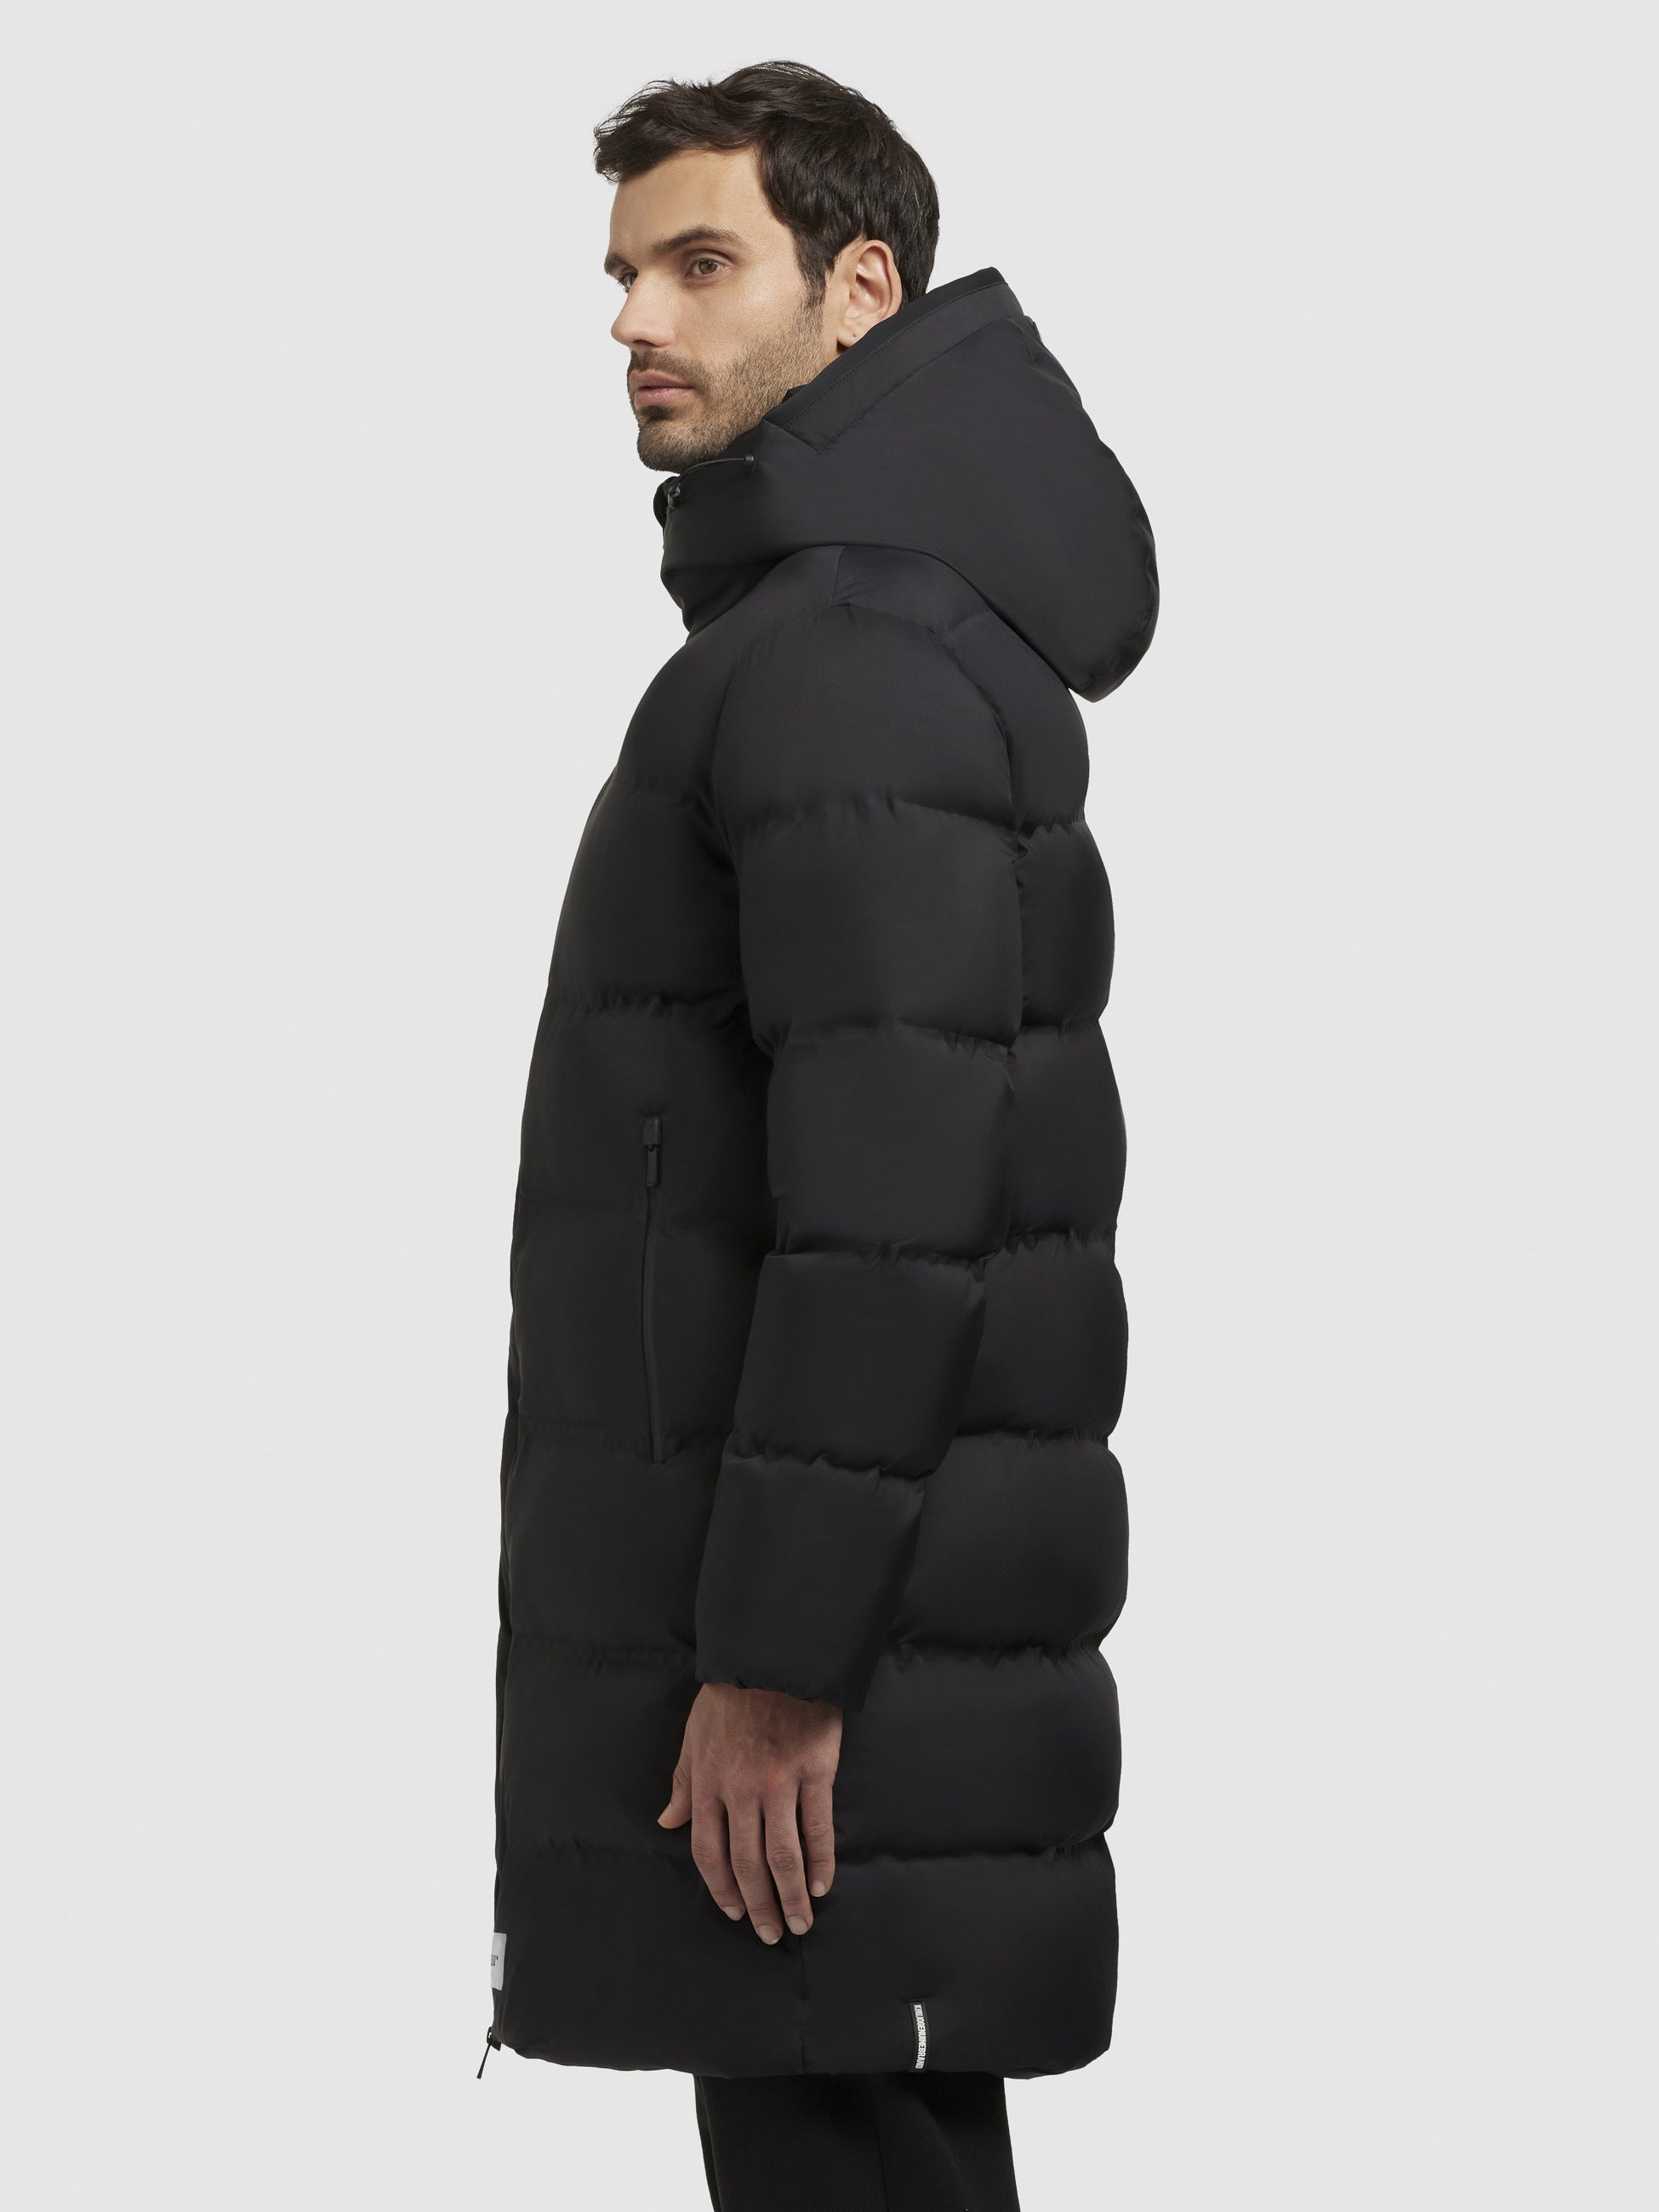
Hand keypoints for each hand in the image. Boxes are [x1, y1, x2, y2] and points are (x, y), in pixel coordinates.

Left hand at [658, 1683, 841, 1942]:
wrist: (773, 1655)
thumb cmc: (730, 1695)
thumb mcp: (693, 1735)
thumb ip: (683, 1783)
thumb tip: (668, 1822)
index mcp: (708, 1782)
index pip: (709, 1851)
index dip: (721, 1888)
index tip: (733, 1912)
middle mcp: (741, 1790)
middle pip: (747, 1863)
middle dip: (758, 1906)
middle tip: (770, 1934)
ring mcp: (780, 1783)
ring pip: (783, 1855)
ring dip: (790, 1897)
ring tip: (799, 1923)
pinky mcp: (815, 1771)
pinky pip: (818, 1827)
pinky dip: (821, 1861)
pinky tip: (820, 1885)